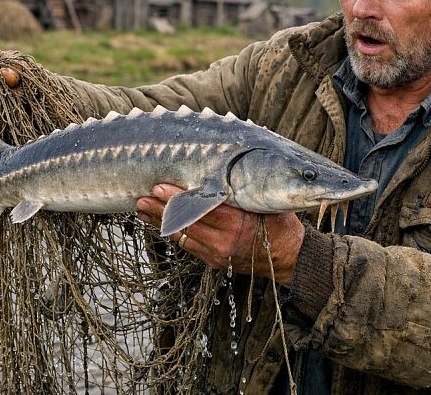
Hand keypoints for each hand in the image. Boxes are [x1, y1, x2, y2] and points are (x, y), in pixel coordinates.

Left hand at [136, 184, 305, 287]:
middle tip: (141, 196)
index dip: (178, 198)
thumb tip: (221, 168)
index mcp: (239, 225)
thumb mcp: (268, 204)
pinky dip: (171, 231)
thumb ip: (245, 192)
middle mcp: (225, 242)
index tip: (160, 186)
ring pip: (182, 236)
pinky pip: (187, 245)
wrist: (290, 258)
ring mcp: (217, 254)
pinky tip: (157, 222)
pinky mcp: (213, 261)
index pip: (201, 209)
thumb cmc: (280, 224)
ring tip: (140, 207)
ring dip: (159, 221)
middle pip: (185, 223)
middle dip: (160, 209)